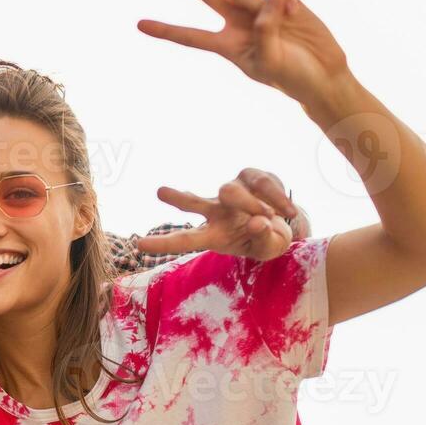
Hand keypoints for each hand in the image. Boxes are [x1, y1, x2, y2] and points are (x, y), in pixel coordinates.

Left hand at [136, 169, 305, 259]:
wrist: (286, 221)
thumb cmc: (267, 239)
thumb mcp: (269, 248)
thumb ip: (265, 239)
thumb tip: (259, 221)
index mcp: (215, 236)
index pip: (185, 240)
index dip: (163, 244)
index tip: (138, 245)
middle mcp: (216, 212)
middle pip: (194, 203)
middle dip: (178, 199)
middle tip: (159, 192)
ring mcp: (231, 191)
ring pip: (231, 192)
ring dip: (251, 205)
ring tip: (269, 217)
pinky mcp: (250, 176)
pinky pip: (262, 183)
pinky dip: (276, 197)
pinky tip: (286, 209)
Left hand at [137, 0, 351, 109]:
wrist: (322, 72)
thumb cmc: (292, 76)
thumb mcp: (270, 62)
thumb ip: (263, 31)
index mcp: (226, 45)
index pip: (189, 36)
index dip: (165, 30)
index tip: (139, 25)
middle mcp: (236, 22)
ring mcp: (257, 7)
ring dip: (257, 1)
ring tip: (279, 20)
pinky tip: (292, 11)